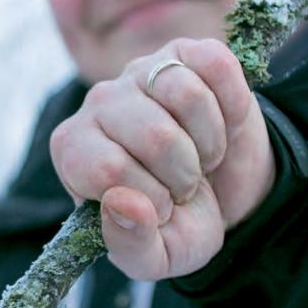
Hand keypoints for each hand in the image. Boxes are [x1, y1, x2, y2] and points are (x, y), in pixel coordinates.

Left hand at [50, 38, 275, 280]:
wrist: (224, 193)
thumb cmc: (177, 223)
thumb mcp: (154, 256)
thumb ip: (129, 244)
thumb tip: (123, 203)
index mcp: (75, 152)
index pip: (108, 169)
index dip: (151, 198)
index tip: (160, 208)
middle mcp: (98, 103)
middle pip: (154, 135)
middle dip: (185, 174)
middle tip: (184, 184)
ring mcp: (140, 71)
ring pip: (186, 95)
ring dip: (209, 141)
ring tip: (200, 156)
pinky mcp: (184, 52)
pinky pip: (217, 67)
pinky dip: (232, 106)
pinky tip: (220, 124)